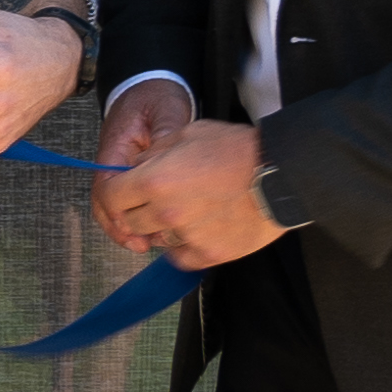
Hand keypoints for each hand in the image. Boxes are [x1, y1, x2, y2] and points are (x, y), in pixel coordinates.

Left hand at [94, 91, 286, 267]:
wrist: (283, 174)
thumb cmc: (237, 149)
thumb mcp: (188, 134)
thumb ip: (154, 152)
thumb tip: (134, 167)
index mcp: (154, 180)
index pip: (109, 197)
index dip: (113, 194)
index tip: (121, 193)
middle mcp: (166, 212)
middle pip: (130, 221)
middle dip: (137, 210)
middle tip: (159, 199)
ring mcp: (187, 236)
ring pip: (156, 239)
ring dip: (163, 228)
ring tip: (188, 210)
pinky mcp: (209, 254)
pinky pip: (180, 257)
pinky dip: (183, 246)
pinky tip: (197, 229)